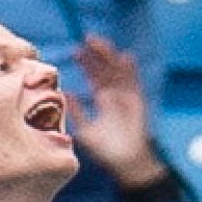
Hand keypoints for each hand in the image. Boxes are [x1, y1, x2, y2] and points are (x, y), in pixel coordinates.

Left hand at [69, 36, 162, 187]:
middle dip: (97, 54)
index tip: (76, 52)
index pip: (94, 76)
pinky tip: (126, 58)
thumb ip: (76, 113)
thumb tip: (64, 95)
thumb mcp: (85, 130)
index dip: (86, 63)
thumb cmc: (106, 150)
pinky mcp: (138, 102)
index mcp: (102, 98)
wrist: (126, 162)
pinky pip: (135, 83)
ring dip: (111, 56)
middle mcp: (115, 94)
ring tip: (100, 43)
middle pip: (106, 68)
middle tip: (87, 39)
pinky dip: (132, 71)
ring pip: (119, 71)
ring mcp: (127, 96)